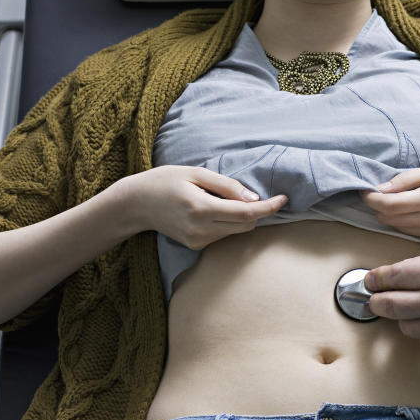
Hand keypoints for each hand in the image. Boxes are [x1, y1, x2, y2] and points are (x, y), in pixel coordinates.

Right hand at [123, 165, 287, 248]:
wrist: (135, 204)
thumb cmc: (165, 181)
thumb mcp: (195, 173)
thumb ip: (227, 186)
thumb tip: (254, 197)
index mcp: (202, 208)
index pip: (246, 214)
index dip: (269, 207)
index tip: (284, 199)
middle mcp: (201, 230)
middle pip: (246, 226)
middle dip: (257, 212)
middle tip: (253, 194)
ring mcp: (197, 241)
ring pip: (236, 232)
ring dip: (241, 218)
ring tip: (221, 199)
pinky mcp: (195, 246)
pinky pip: (223, 235)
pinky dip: (227, 223)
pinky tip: (212, 210)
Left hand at [359, 161, 419, 244]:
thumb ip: (408, 179)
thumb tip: (381, 188)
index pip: (389, 204)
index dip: (370, 198)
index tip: (363, 190)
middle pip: (389, 218)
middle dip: (377, 206)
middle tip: (376, 192)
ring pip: (397, 227)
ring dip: (389, 215)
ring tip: (392, 199)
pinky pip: (411, 232)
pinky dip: (403, 221)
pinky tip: (409, 209)